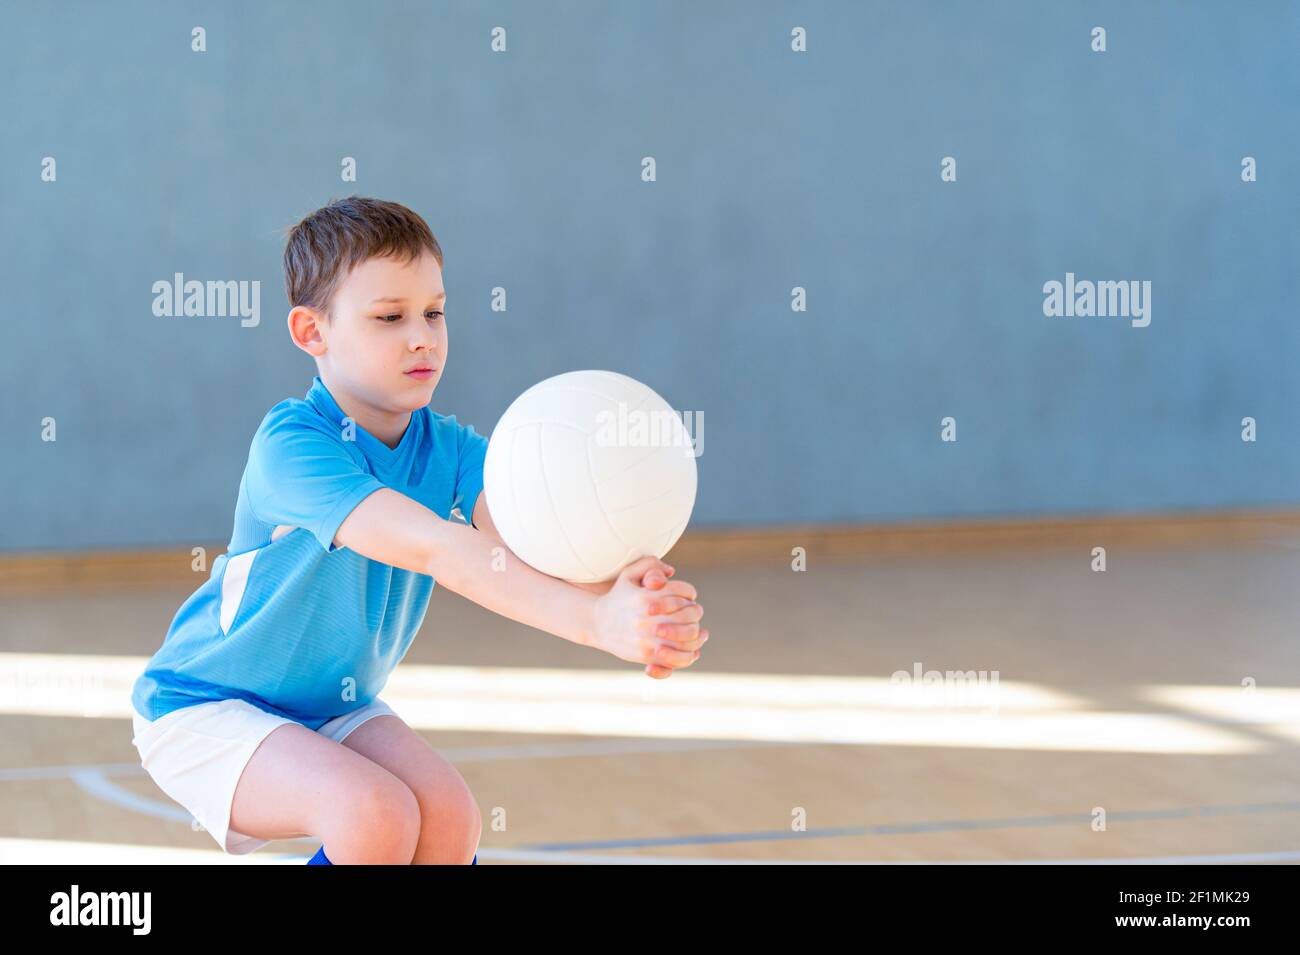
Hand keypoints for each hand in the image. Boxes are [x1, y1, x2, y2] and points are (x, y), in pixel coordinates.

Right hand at [588, 556, 707, 679]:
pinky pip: (676, 657)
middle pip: (689, 613)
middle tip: (695, 613)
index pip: (683, 591)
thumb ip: (650, 565)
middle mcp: (648, 616)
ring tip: (698, 632)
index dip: (689, 593)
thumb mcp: (629, 574)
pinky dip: (688, 653)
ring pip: (687, 636)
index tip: (689, 597)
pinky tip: (691, 649)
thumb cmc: (618, 596)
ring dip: (696, 633)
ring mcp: (647, 637)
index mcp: (647, 596)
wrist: (597, 623)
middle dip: (695, 612)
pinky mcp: (646, 654)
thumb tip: (671, 572)